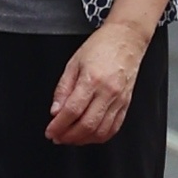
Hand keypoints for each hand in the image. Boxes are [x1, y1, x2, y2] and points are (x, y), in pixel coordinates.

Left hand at [49, 18, 153, 148]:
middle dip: (68, 136)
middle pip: (86, 125)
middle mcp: (108, 91)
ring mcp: (119, 99)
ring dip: (83, 140)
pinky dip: (100, 137)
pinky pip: (114, 128)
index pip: (72, 111)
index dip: (59, 125)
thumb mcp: (74, 63)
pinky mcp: (126, 103)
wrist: (127, 38)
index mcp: (92, 79)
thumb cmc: (101, 46)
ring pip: (101, 131)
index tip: (50, 131)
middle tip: (58, 137)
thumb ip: (63, 89)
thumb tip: (55, 111)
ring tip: (71, 138)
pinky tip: (89, 135)